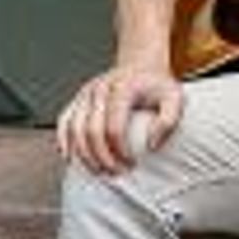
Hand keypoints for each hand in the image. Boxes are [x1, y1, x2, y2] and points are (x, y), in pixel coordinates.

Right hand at [56, 62, 183, 174]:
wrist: (142, 65)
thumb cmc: (157, 85)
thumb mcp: (175, 98)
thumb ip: (168, 121)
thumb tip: (151, 145)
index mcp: (124, 87)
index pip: (114, 127)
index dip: (119, 150)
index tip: (130, 164)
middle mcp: (101, 88)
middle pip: (91, 131)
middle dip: (101, 157)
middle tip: (113, 173)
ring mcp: (86, 92)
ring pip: (74, 129)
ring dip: (83, 155)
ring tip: (97, 171)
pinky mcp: (77, 98)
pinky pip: (64, 122)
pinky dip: (63, 142)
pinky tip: (71, 158)